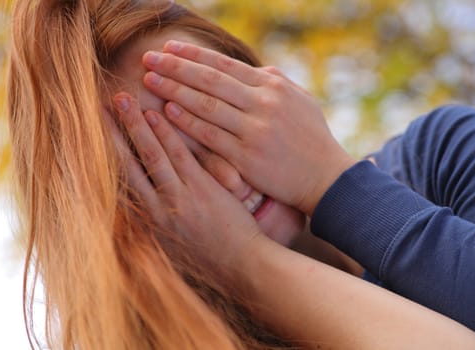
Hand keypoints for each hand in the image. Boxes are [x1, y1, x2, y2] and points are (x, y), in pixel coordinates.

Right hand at [107, 92, 263, 268]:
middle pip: (126, 164)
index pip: (120, 181)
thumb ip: (156, 218)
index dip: (105, 155)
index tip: (93, 134)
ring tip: (122, 98)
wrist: (240, 266)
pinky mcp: (201, 190)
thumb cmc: (209, 254)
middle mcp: (156, 208)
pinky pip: (180, 156)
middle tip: (99, 104)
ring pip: (150, 154)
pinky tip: (157, 113)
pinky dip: (167, 133)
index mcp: (147, 219)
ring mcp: (178, 197)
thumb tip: (141, 202)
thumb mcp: (172, 241)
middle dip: (111, 133)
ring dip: (135, 125)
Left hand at [141, 41, 355, 214]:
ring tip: (150, 80)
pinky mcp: (247, 157)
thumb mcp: (300, 100)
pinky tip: (168, 112)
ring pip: (206, 105)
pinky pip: (211, 136)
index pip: (226, 65)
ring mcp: (255, 130)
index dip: (195, 54)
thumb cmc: (312, 138)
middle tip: (149, 57)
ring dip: (175, 90)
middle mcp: (264, 103)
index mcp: (274, 86)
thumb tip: (254, 68)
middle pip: (210, 80)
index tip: (170, 47)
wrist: (326, 177)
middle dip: (176, 66)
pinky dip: (188, 123)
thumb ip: (275, 82)